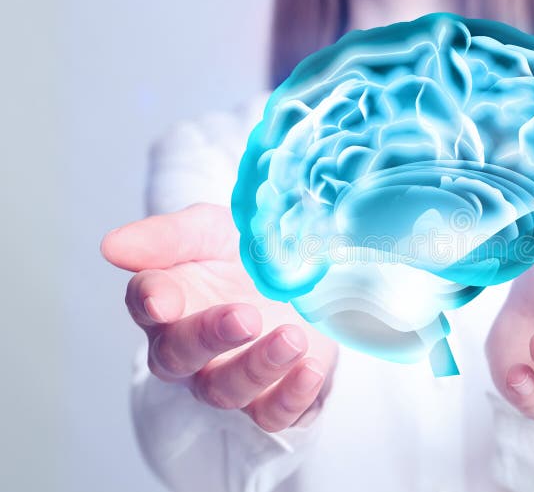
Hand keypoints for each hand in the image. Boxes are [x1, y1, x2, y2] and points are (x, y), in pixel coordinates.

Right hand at [101, 203, 337, 431]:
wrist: (305, 277)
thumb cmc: (244, 253)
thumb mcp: (211, 230)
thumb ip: (166, 237)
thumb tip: (111, 246)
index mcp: (169, 301)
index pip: (146, 303)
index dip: (152, 301)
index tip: (163, 299)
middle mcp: (190, 347)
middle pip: (179, 356)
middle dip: (208, 338)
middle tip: (245, 316)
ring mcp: (229, 375)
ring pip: (225, 390)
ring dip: (258, 367)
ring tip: (292, 338)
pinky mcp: (271, 396)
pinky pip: (271, 415)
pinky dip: (291, 397)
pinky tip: (310, 369)